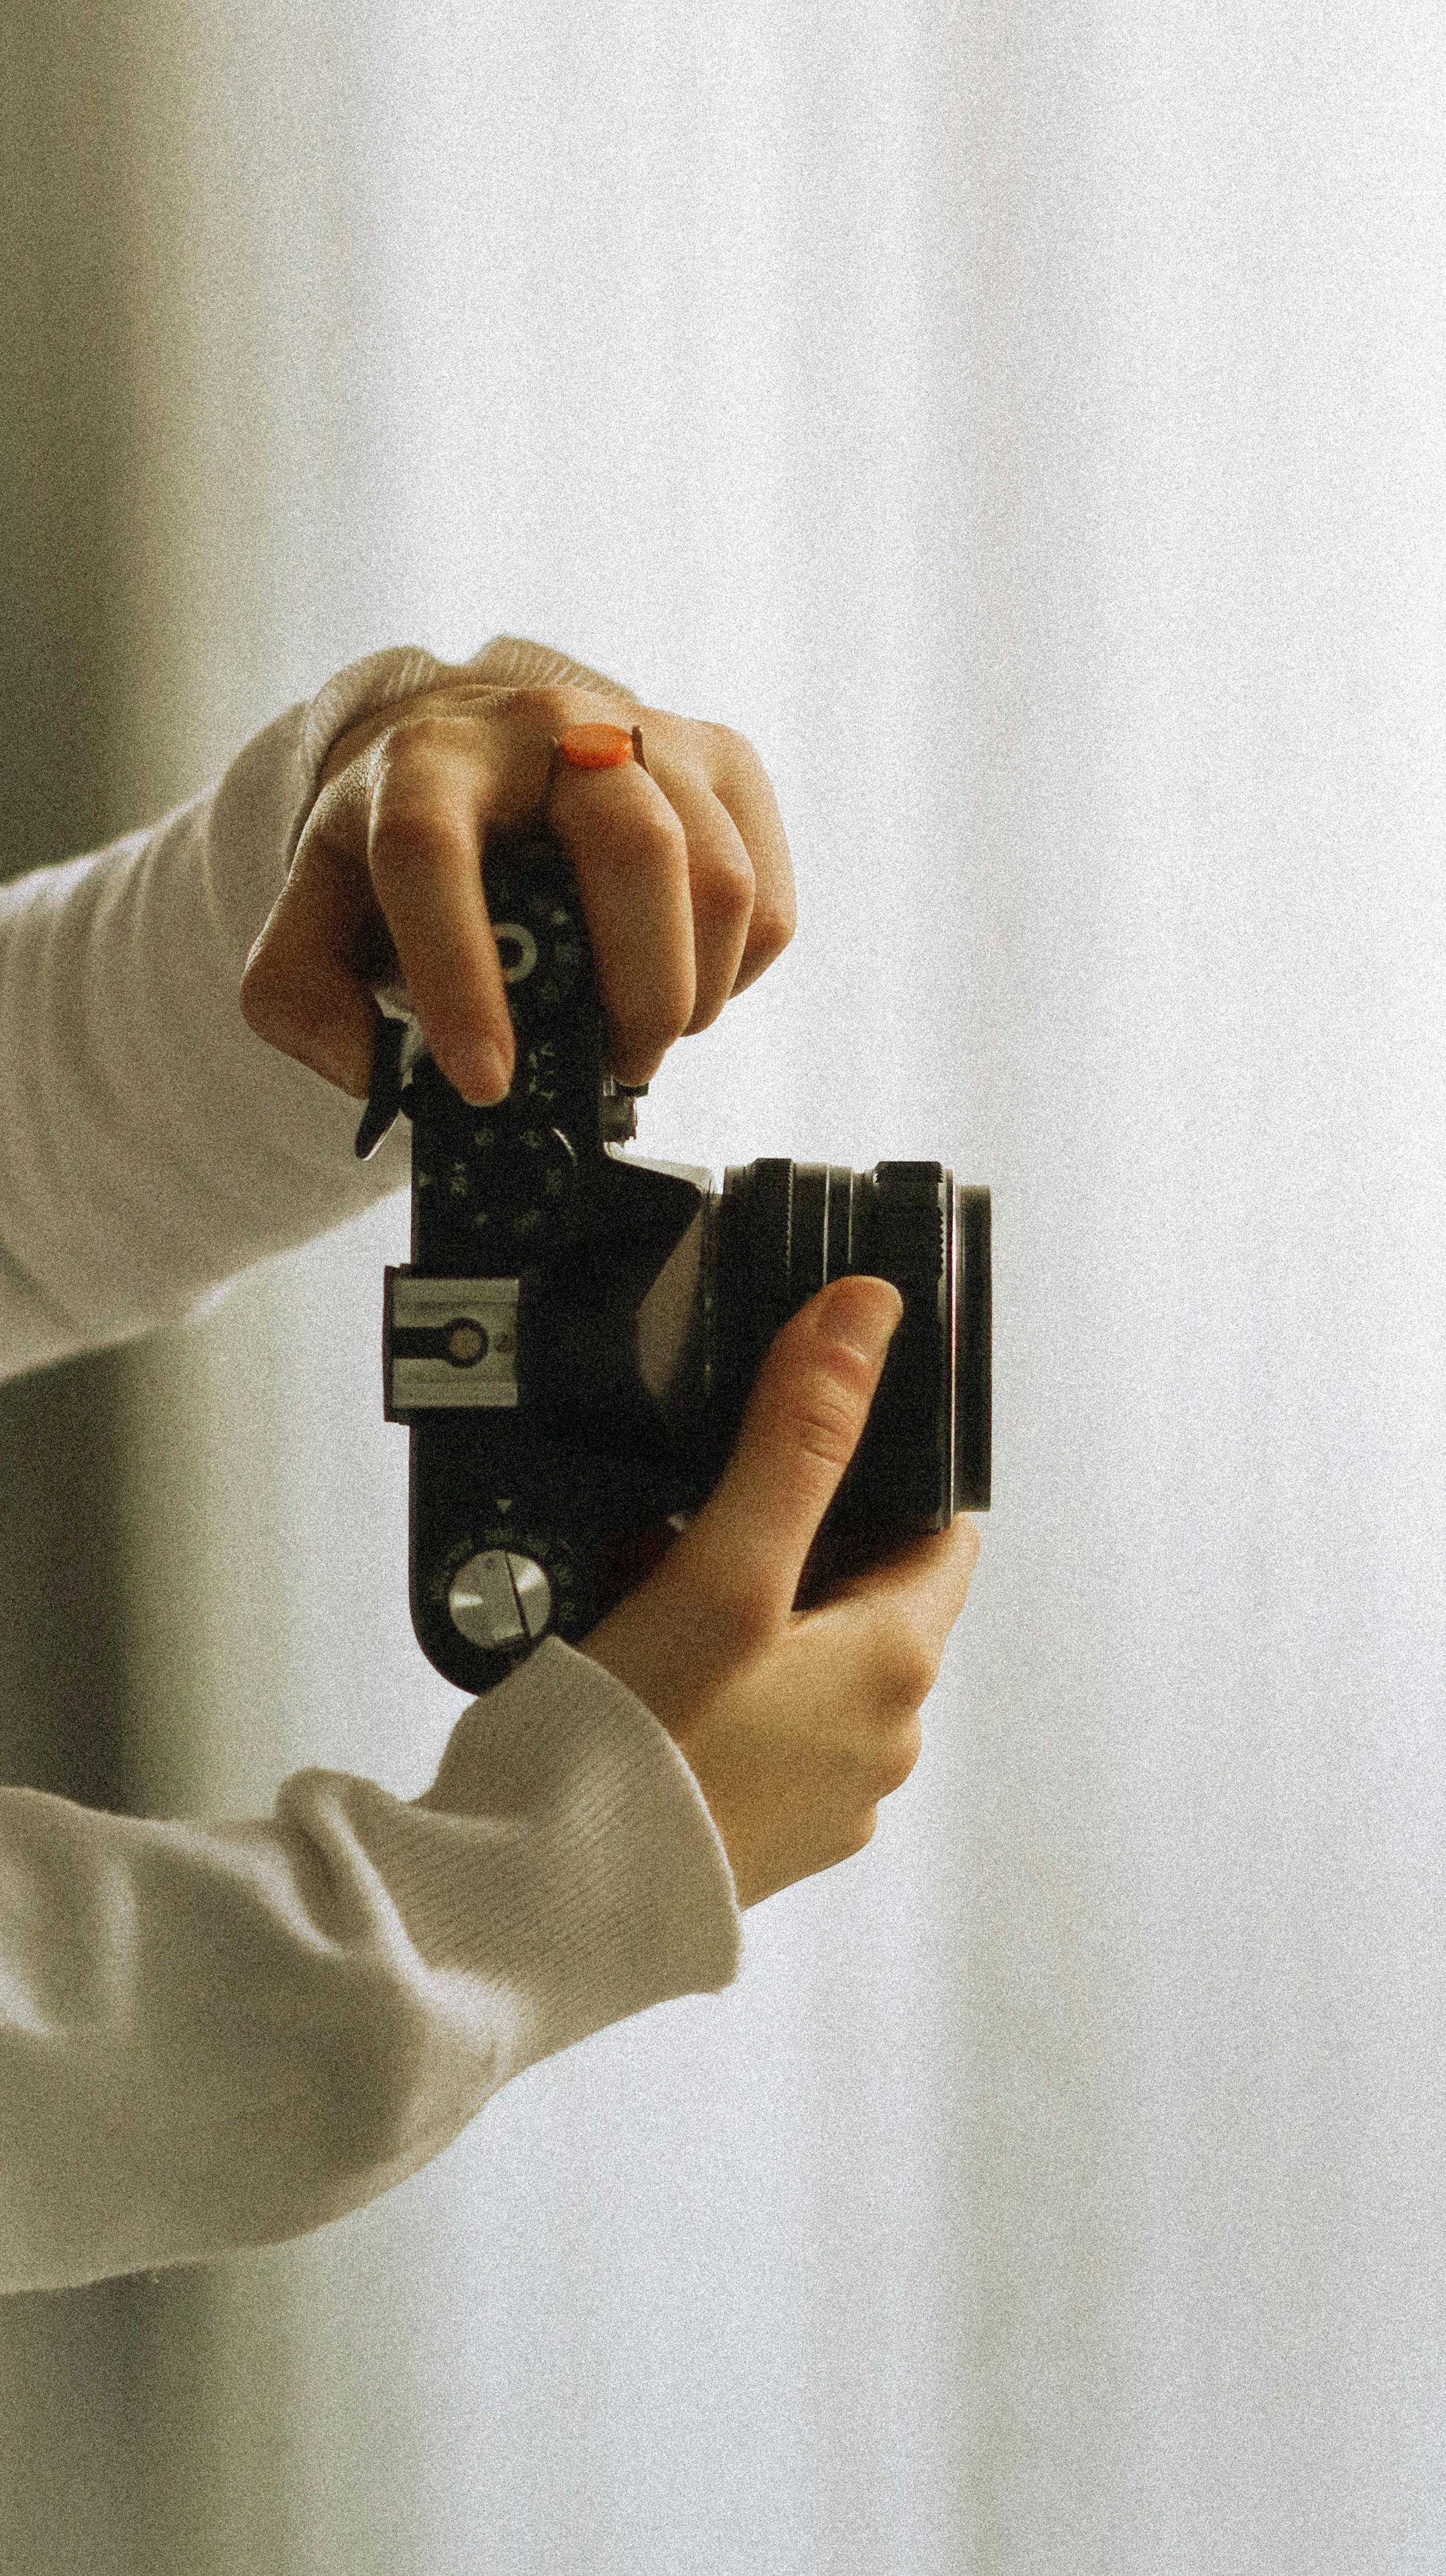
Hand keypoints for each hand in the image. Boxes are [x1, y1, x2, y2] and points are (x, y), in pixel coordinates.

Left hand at [239, 664, 795, 1103]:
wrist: (482, 752)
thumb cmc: (405, 851)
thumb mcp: (318, 916)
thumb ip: (301, 999)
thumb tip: (368, 1068)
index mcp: (425, 762)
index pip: (433, 852)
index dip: (459, 976)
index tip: (483, 1083)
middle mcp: (546, 725)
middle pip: (633, 847)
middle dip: (637, 993)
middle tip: (611, 1068)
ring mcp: (651, 731)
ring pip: (721, 879)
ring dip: (693, 995)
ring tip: (641, 1037)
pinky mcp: (724, 759)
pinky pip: (768, 896)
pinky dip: (737, 976)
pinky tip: (681, 985)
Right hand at [581, 1277, 980, 1908]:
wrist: (537, 1914)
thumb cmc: (639, 1750)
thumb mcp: (723, 1569)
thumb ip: (796, 1440)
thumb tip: (865, 1319)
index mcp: (898, 1669)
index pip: (937, 1533)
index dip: (878, 1476)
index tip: (797, 1449)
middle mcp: (883, 1743)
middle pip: (862, 1594)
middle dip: (784, 1544)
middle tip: (687, 1522)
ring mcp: (821, 1800)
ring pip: (802, 1662)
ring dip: (741, 1615)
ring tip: (643, 1596)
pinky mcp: (755, 1837)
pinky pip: (756, 1726)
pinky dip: (711, 1685)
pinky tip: (634, 1674)